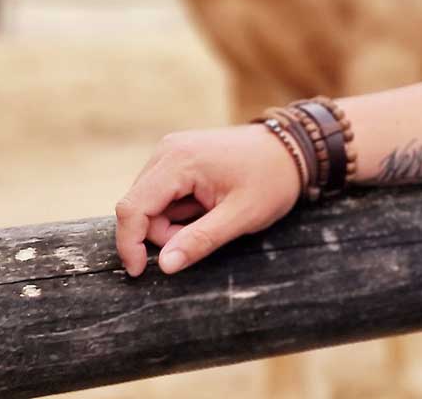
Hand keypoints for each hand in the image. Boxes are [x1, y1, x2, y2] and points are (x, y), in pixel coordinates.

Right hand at [114, 124, 301, 276]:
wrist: (292, 149)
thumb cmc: (271, 180)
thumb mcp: (241, 216)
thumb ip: (200, 240)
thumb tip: (164, 265)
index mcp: (178, 160)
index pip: (133, 208)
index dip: (130, 244)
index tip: (140, 272)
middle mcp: (168, 150)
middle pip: (139, 207)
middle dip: (163, 233)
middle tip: (205, 233)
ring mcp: (172, 152)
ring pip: (150, 203)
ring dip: (172, 223)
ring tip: (212, 216)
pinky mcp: (178, 158)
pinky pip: (163, 194)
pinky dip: (179, 210)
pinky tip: (206, 206)